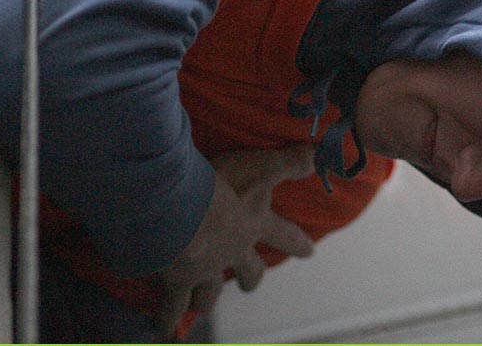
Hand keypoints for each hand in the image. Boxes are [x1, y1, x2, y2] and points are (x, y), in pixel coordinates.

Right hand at [152, 145, 314, 334]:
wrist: (177, 210)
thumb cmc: (221, 183)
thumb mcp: (260, 166)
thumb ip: (289, 162)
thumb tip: (319, 155)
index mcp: (253, 225)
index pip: (284, 235)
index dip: (297, 242)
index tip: (310, 252)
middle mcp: (233, 254)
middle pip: (249, 272)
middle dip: (250, 278)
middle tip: (250, 284)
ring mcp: (205, 272)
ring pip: (209, 294)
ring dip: (206, 300)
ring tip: (201, 306)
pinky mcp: (176, 283)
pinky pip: (171, 307)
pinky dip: (166, 318)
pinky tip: (162, 326)